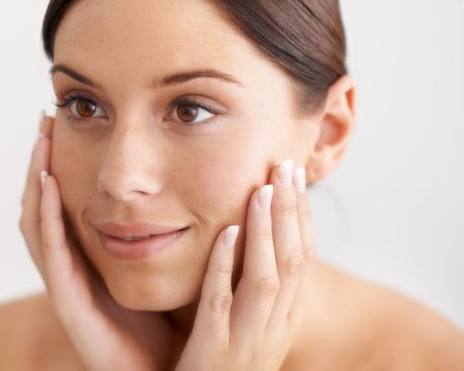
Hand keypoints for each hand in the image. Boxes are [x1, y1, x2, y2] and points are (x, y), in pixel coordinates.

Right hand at [20, 114, 314, 370]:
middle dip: (39, 161)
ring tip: (41, 142)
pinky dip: (47, 216)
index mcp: (89, 257)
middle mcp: (71, 267)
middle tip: (46, 119)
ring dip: (36, 180)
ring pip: (36, 222)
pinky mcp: (69, 301)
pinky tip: (50, 185)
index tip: (66, 121)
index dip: (61, 162)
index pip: (64, 201)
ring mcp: (65, 284)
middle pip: (42, 205)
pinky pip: (51, 252)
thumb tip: (192, 181)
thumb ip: (170, 227)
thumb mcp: (167, 265)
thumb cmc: (167, 321)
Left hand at [176, 160, 315, 369]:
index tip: (296, 176)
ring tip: (262, 189)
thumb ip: (253, 292)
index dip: (302, 217)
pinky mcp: (212, 353)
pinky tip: (227, 231)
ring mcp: (245, 342)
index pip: (303, 261)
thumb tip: (255, 239)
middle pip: (292, 262)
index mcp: (285, 322)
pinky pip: (221, 301)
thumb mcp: (249, 330)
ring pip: (266, 278)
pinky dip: (225, 264)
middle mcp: (273, 331)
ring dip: (267, 231)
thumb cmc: (219, 368)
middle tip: (286, 165)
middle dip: (291, 211)